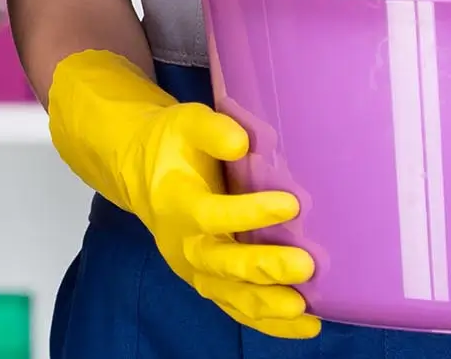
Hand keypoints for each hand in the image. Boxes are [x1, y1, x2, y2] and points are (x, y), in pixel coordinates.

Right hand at [47, 50, 317, 338]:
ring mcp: (194, 269)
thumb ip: (212, 130)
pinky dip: (268, 323)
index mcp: (176, 202)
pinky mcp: (208, 283)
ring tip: (304, 310)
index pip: (212, 214)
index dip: (249, 212)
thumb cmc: (175, 145)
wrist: (144, 172)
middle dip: (263, 267)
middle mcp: (182, 243)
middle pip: (222, 263)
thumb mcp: (186, 123)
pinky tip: (304, 327)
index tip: (290, 204)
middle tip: (305, 266)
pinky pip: (236, 309)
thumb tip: (241, 141)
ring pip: (230, 295)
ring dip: (266, 305)